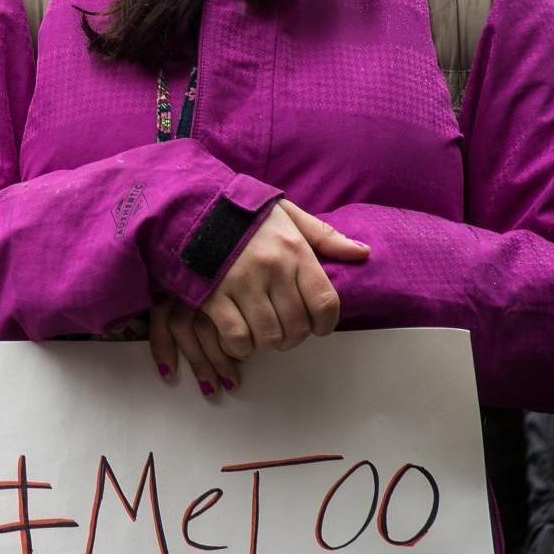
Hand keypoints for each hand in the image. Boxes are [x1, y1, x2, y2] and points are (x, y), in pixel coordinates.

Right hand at [149, 200, 368, 392]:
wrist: (191, 206)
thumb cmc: (242, 214)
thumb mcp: (288, 214)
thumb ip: (325, 235)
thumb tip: (362, 253)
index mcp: (294, 250)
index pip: (326, 302)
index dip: (326, 324)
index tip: (318, 328)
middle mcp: (272, 268)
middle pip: (298, 324)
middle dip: (295, 337)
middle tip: (286, 334)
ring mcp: (241, 283)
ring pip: (269, 334)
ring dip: (269, 343)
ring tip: (264, 337)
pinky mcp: (213, 295)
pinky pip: (236, 335)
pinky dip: (242, 346)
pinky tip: (240, 340)